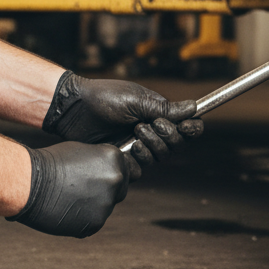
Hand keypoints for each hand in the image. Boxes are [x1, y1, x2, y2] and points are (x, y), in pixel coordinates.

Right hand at [8, 141, 128, 237]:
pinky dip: (81, 220)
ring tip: (68, 200)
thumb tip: (110, 171)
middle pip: (119, 190)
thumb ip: (101, 162)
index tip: (92, 177)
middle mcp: (116, 179)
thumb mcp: (82, 151)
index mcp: (115, 158)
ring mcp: (107, 202)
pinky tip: (65, 211)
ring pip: (105, 208)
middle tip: (79, 190)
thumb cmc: (49, 163)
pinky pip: (93, 223)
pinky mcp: (96, 222)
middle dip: (104, 192)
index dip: (108, 175)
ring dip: (91, 207)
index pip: (123, 170)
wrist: (28, 182)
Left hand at [43, 72, 201, 175]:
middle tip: (149, 125)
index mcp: (158, 115)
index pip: (186, 127)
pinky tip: (127, 148)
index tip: (185, 127)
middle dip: (168, 137)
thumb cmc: (104, 98)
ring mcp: (137, 147)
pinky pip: (140, 170)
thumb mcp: (137, 100)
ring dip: (152, 146)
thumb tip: (194, 108)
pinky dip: (137, 160)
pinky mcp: (123, 159)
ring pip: (160, 158)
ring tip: (135, 133)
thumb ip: (166, 109)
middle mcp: (151, 132)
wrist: (74, 109)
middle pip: (176, 145)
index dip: (191, 130)